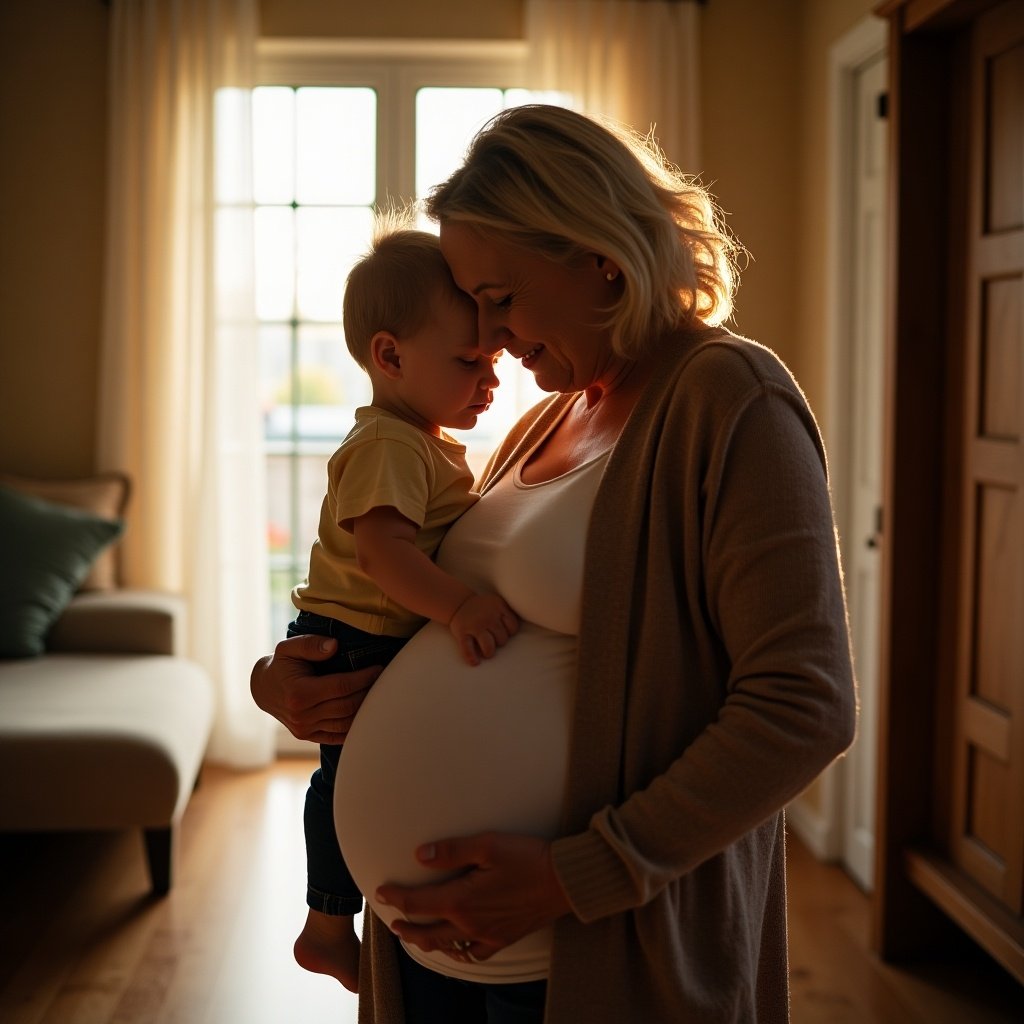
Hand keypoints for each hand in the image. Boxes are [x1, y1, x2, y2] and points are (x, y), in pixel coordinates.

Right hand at [250, 633, 380, 743]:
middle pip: (346, 706)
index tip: (378, 669)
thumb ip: (311, 644)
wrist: (263, 689)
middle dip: (368, 692)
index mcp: (299, 692)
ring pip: (345, 723)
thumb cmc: (281, 665)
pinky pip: (337, 735)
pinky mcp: (308, 736)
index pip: (341, 686)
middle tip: (384, 680)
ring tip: (378, 695)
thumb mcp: (289, 647)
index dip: (363, 678)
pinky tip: (366, 714)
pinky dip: (354, 727)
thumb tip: (334, 646)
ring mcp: (304, 729)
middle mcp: (302, 715)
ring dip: (364, 710)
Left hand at [375, 832, 570, 961]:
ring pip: (447, 946)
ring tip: (415, 937)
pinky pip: (475, 954)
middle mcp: (469, 924)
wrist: (565, 881)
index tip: (381, 891)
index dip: (395, 897)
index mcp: (461, 900)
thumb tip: (420, 855)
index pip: (417, 902)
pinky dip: (460, 952)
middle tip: (391, 920)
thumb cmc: (528, 858)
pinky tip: (458, 948)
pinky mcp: (504, 939)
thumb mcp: (487, 844)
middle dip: (405, 926)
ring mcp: (487, 935)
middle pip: (426, 931)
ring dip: (426, 941)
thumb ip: (451, 851)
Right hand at [449, 594, 519, 665]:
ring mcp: (475, 625)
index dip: (510, 632)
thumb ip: (508, 614)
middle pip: (502, 638)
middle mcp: (488, 616)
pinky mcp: (462, 633)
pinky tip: (475, 662)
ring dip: (489, 652)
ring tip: (486, 652)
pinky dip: (471, 657)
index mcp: (499, 607)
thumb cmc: (484, 608)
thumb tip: (524, 628)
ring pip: (489, 646)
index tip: (503, 631)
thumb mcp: (498, 603)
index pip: (513, 626)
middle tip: (492, 639)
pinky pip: (468, 648)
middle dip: (499, 642)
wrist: (459, 603)